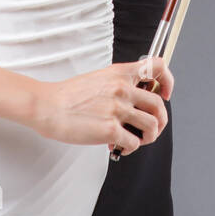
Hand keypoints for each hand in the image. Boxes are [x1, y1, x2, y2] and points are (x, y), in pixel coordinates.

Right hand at [28, 57, 173, 155]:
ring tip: (138, 139)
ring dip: (149, 136)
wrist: (47, 106)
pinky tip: (121, 147)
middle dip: (160, 120)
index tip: (165, 93)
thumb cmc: (67, 96)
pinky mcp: (110, 129)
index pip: (157, 67)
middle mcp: (122, 89)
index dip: (167, 81)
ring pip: (152, 125)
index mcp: (120, 74)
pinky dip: (131, 148)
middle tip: (152, 128)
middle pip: (159, 104)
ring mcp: (117, 109)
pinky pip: (134, 142)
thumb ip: (118, 84)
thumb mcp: (98, 78)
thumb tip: (133, 100)